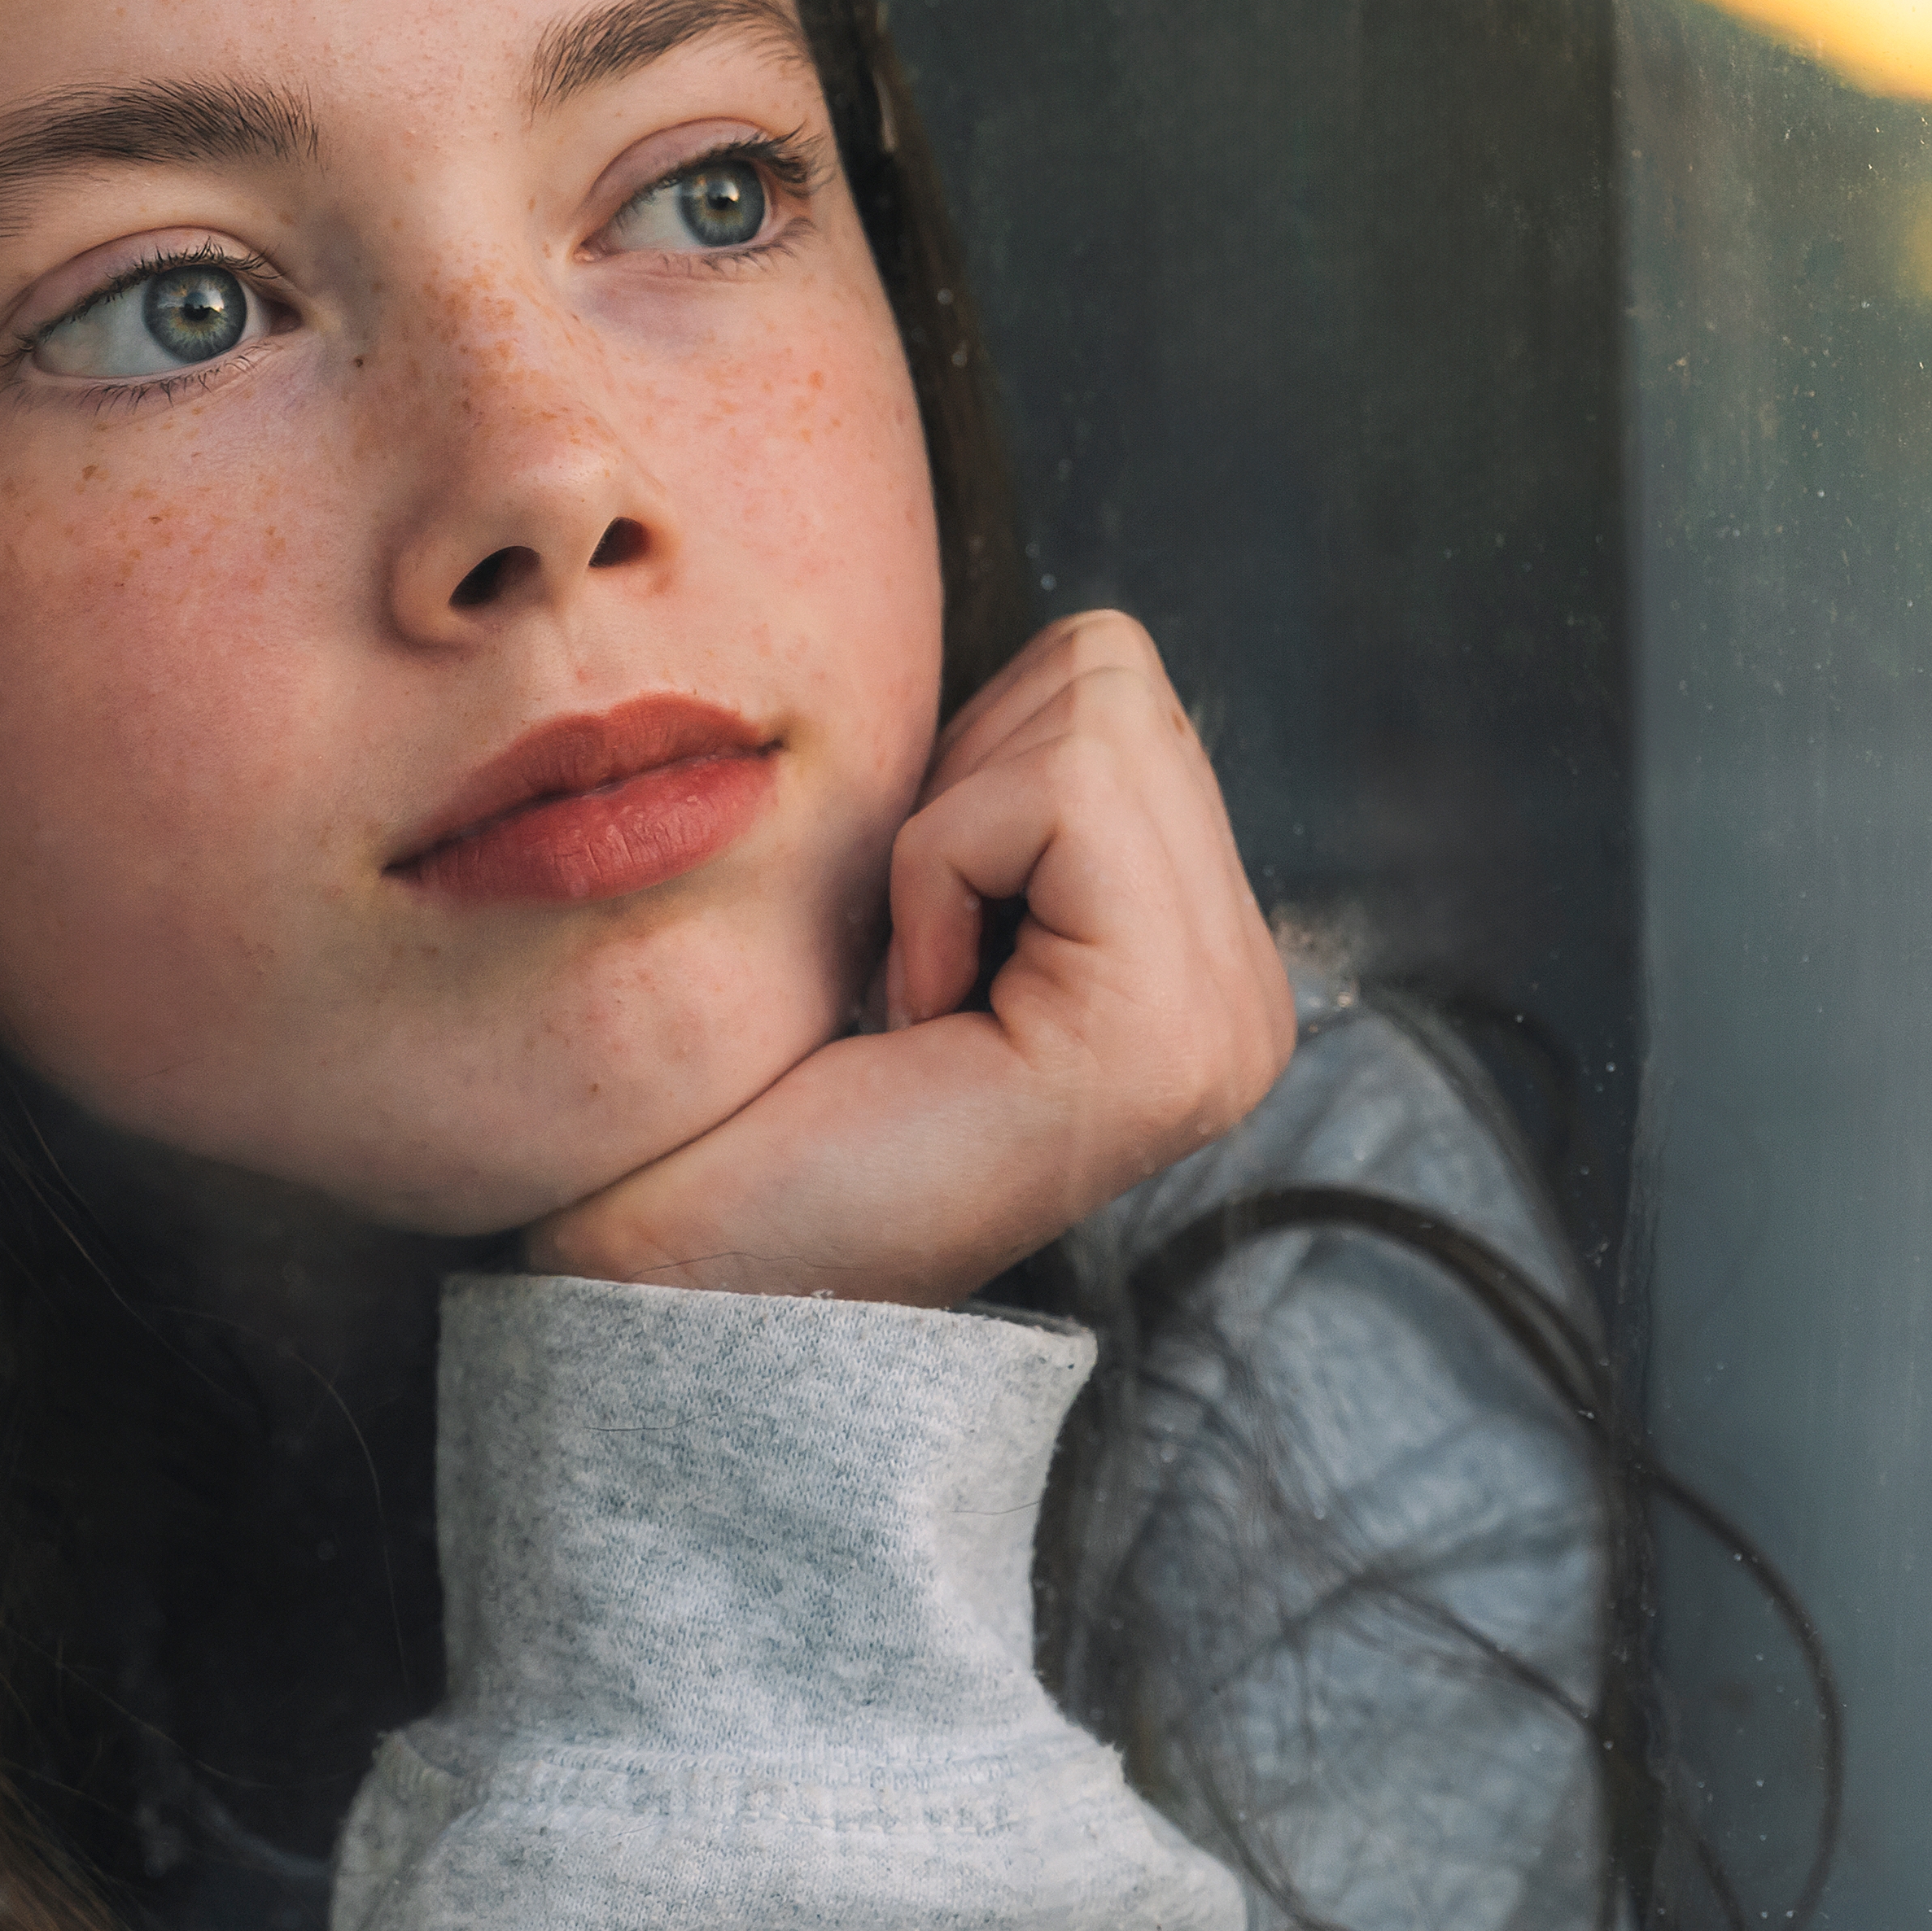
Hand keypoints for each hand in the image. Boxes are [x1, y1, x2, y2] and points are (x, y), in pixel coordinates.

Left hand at [525, 612, 1300, 1304]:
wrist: (679, 1281)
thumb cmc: (748, 1093)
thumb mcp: (912, 889)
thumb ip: (1011, 778)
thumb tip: (1058, 649)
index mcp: (1203, 962)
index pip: (1114, 679)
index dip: (964, 763)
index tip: (913, 938)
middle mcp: (1252, 998)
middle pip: (1115, 671)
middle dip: (968, 783)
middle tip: (917, 964)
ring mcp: (1229, 1023)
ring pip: (1099, 707)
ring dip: (951, 828)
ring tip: (923, 989)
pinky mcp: (1170, 1036)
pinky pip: (1060, 789)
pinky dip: (942, 865)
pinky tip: (921, 1010)